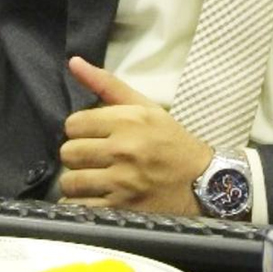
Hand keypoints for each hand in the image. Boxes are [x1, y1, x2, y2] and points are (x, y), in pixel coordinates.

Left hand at [59, 57, 212, 216]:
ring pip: (70, 181)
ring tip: (93, 180)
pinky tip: (95, 198)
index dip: (80, 131)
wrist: (203, 182)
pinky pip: (80, 207)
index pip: (73, 124)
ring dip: (77, 182)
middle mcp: (124, 149)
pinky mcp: (122, 209)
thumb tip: (73, 62)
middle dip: (78, 156)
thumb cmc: (172, 142)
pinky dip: (81, 204)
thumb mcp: (146, 108)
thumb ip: (107, 84)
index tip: (94, 137)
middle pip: (68, 152)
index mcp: (129, 121)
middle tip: (94, 159)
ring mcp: (122, 182)